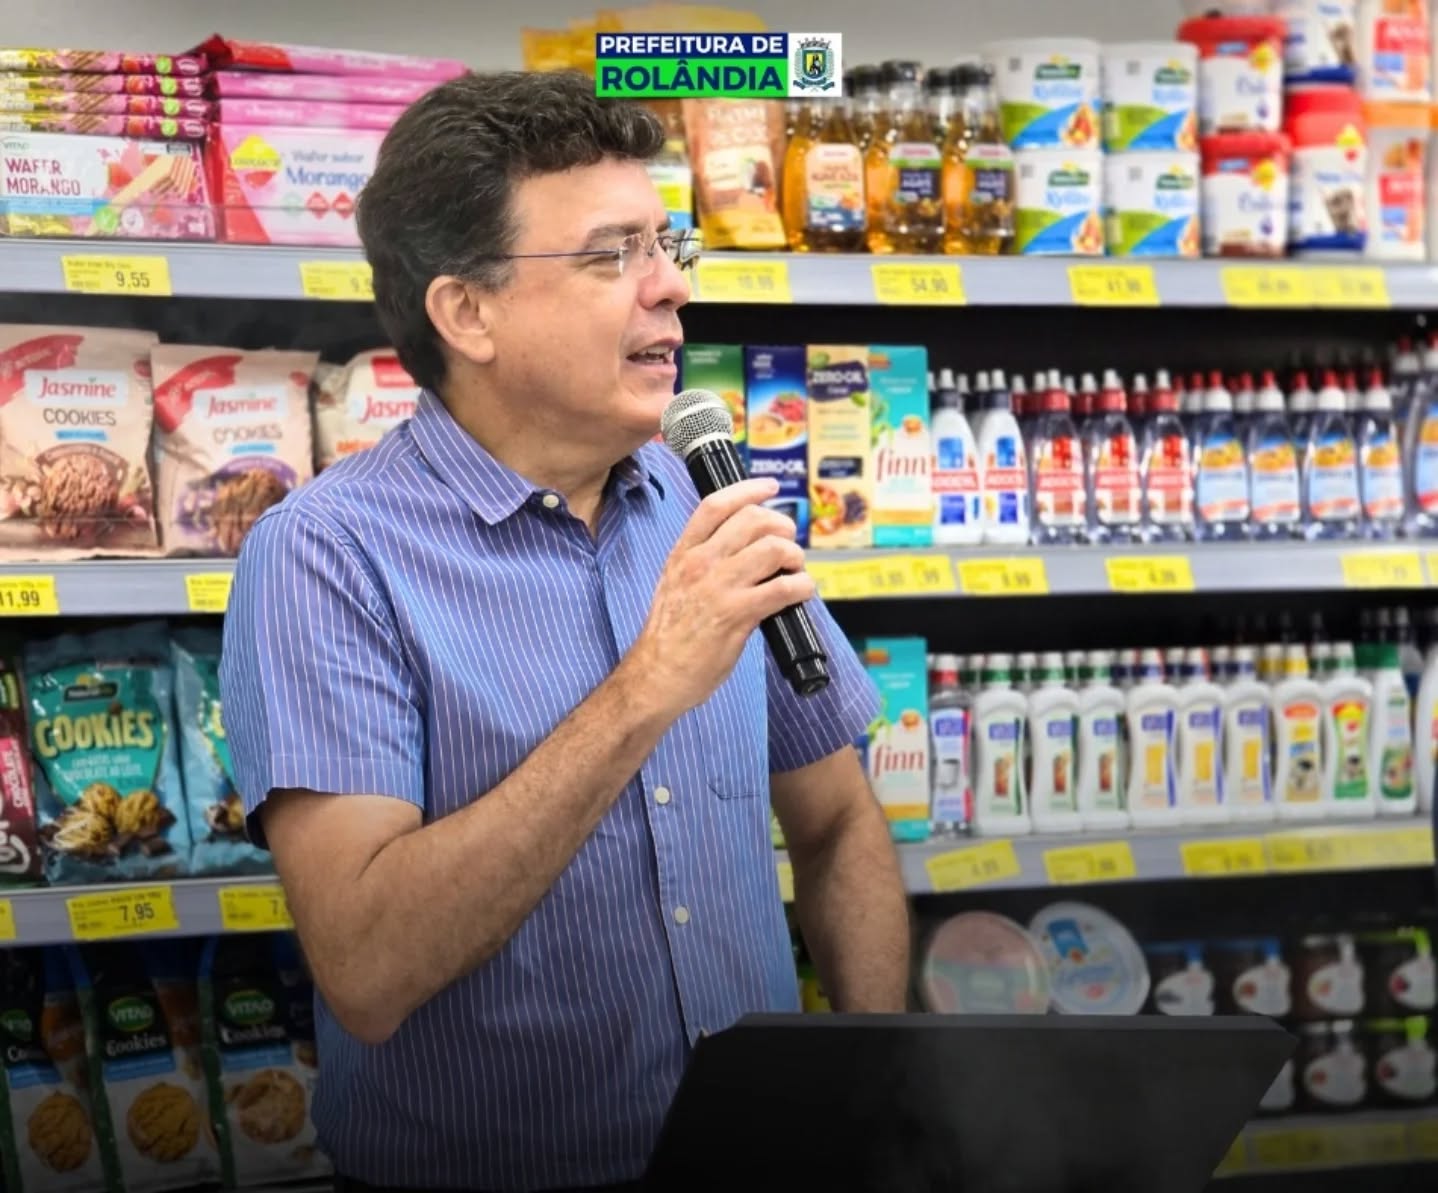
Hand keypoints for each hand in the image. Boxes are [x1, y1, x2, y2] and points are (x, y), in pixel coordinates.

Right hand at [626, 478, 814, 718]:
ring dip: (795, 558)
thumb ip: (702, 561)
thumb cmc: (669, 635)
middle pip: (753, 520)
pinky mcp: (737, 614)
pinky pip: (783, 588)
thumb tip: (744, 548)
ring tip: (795, 571)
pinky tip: (800, 594)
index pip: (716, 505)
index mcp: (683, 553)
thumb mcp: (674, 583)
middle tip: (788, 545)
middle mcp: (700, 563)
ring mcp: (719, 587)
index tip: (770, 487)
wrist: (657, 675)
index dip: (748, 489)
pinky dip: (801, 587)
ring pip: (774, 550)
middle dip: (782, 527)